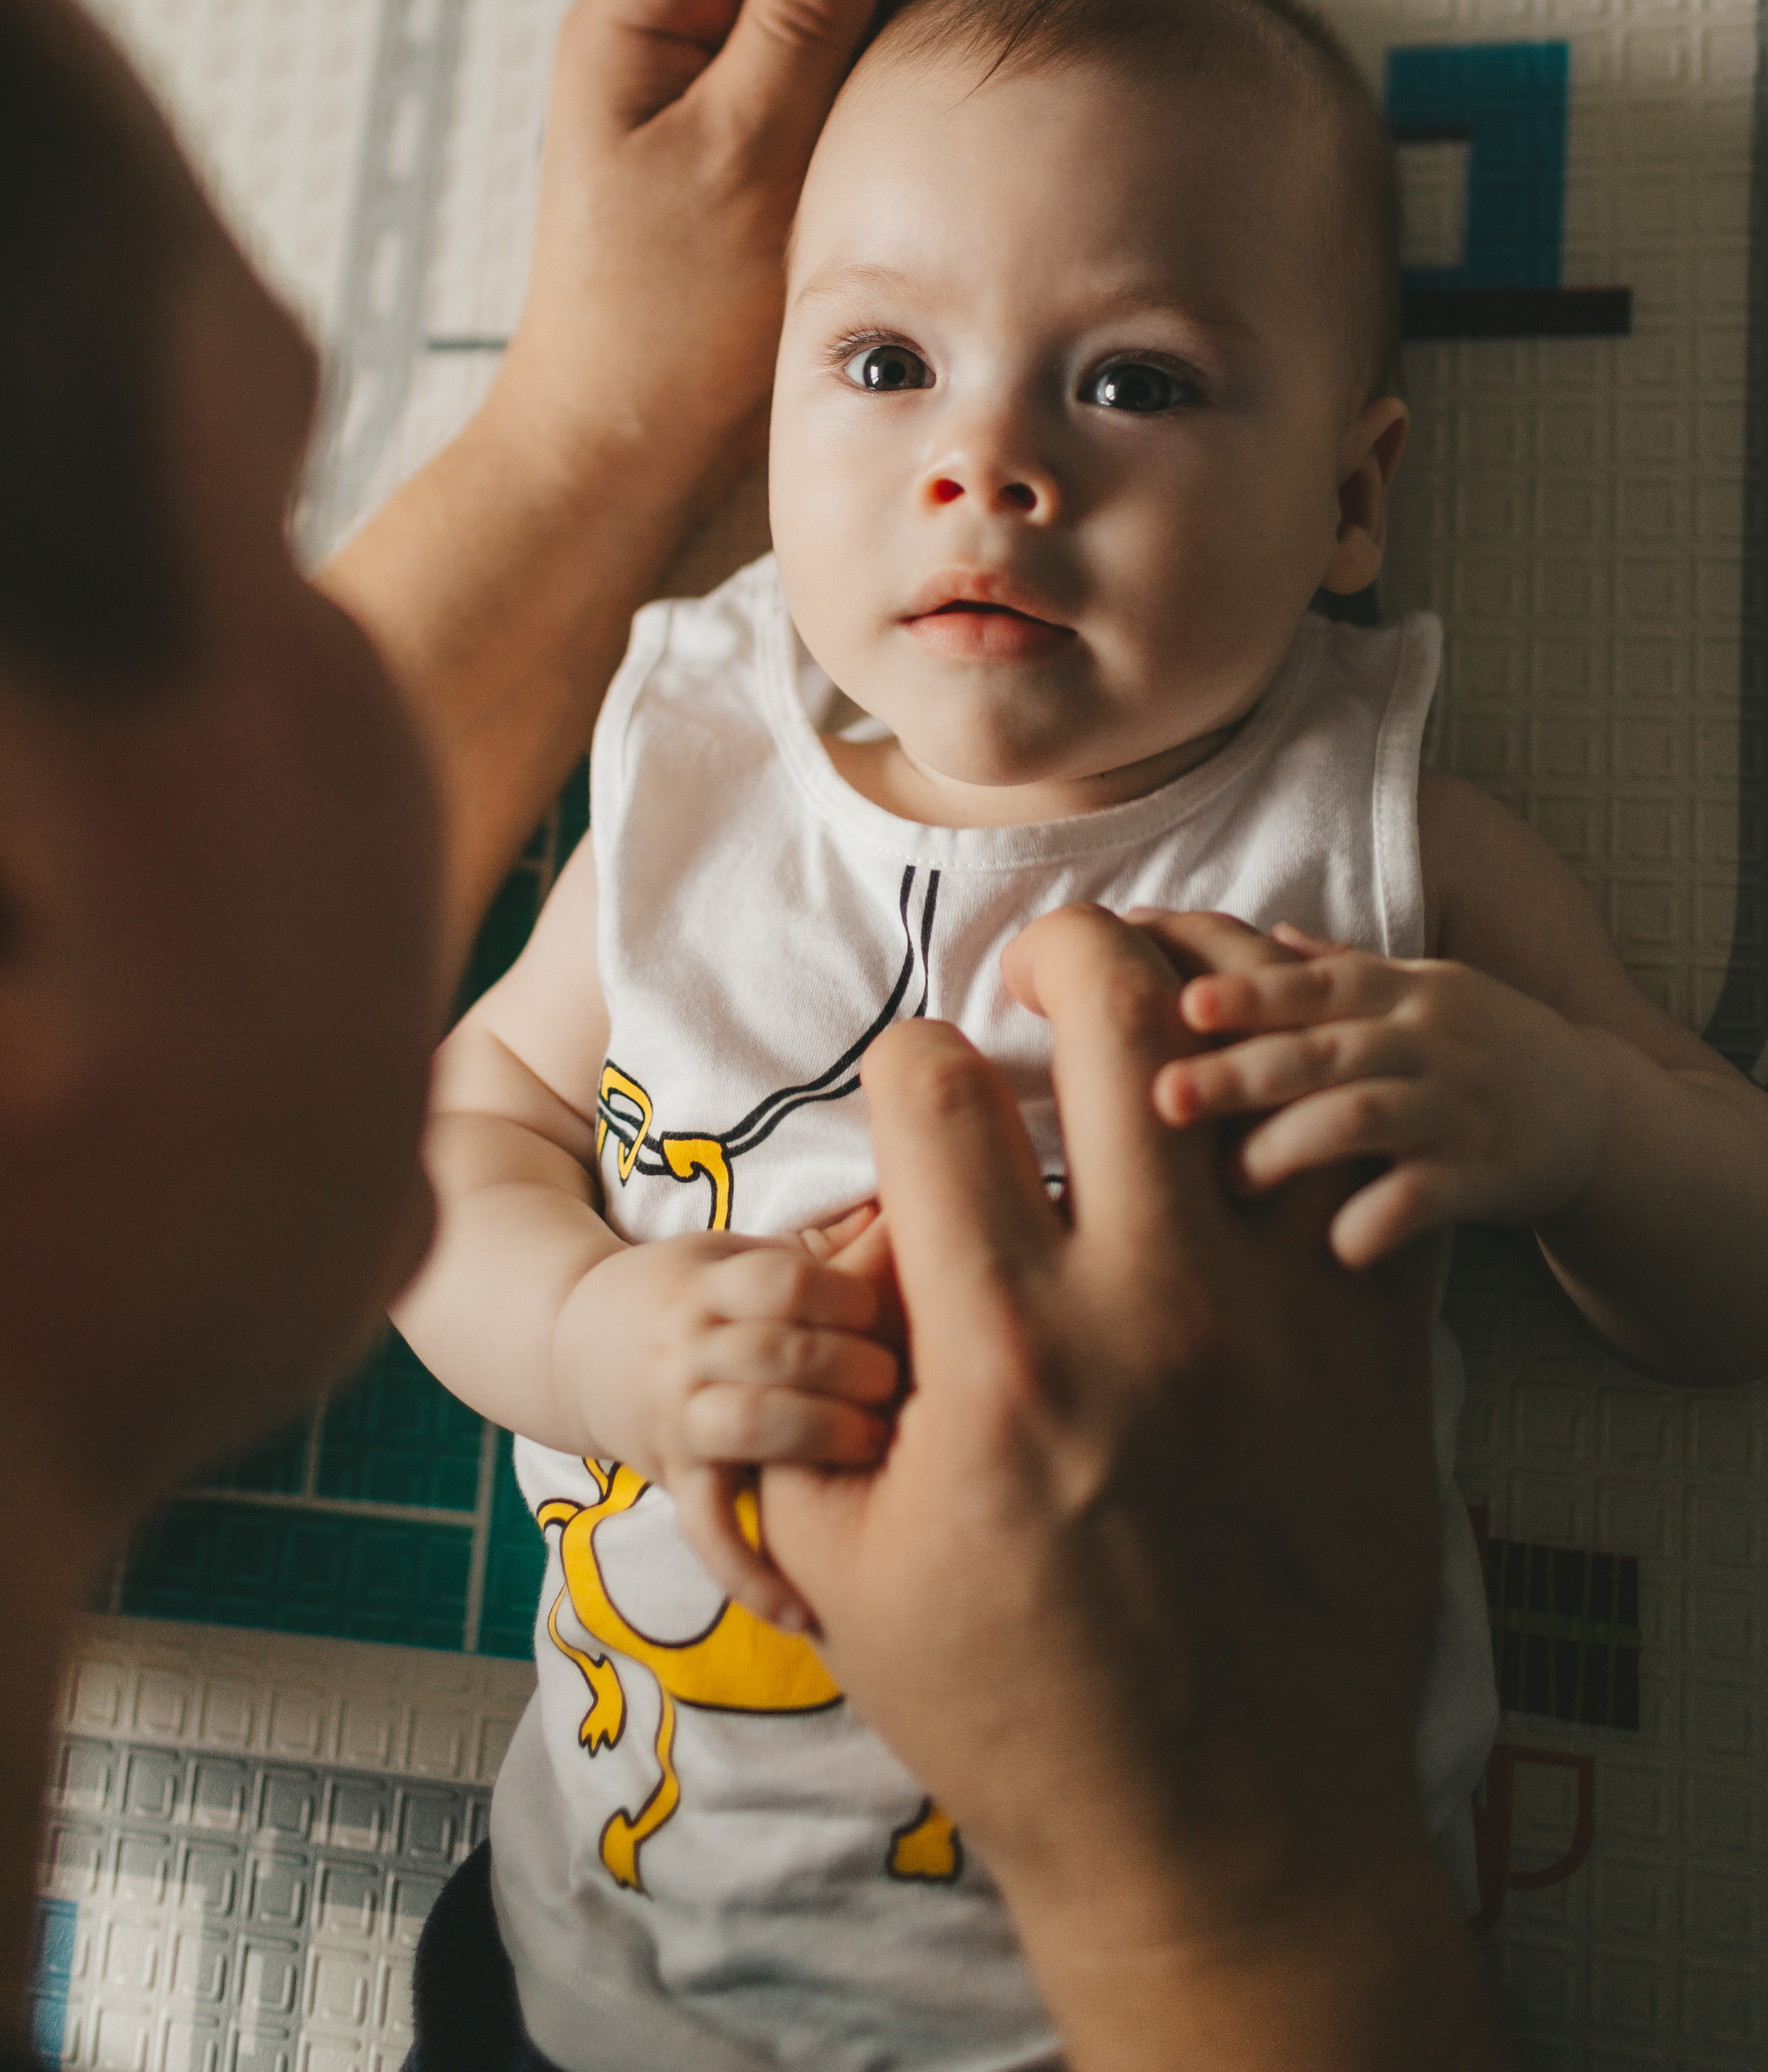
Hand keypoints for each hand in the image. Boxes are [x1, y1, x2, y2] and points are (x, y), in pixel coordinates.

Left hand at [499, 0, 1011, 514]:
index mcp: (638, 19)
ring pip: (834, 4)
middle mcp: (679, 43)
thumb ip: (793, 23)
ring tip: (1002, 30)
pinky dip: (904, 68)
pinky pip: (842, 78)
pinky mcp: (769, 158)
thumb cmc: (657, 324)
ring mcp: (728, 100)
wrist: (634, 455)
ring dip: (914, 2)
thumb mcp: (736, 155)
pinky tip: (967, 86)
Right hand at [559, 1225, 900, 1625]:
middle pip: (781, 1352)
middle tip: (906, 1384)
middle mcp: (688, 1346)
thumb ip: (816, 1247)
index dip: (848, 1297)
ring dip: (822, 1438)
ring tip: (873, 1445)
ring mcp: (675, 1415)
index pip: (786, 1282)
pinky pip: (709, 1534)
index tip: (890, 1312)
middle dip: (856, 1369)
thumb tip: (910, 1214)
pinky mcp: (672, 1479)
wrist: (571, 1345)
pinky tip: (807, 1611)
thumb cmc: (686, 1292)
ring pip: (751, 1427)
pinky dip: (753, 1576)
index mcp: (710, 1282)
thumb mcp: (732, 1251)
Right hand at [761, 906, 1466, 2065]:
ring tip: (1160, 1022)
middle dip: (1063, 954)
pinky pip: (1364, 1173)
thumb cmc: (1016, 1712)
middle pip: (1118, 1016)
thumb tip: (844, 1262)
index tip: (918, 1093)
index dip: (908, 1060)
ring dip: (1202, 1010)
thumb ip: (818, 1386)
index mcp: (1000, 1352)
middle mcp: (1149, 1307)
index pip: (935, 1090)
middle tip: (1041, 977)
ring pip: (1260, 1070)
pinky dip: (1309, 1122)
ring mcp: (1283, 1322)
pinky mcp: (1377, 1358)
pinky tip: (1259, 1139)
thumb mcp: (846, 1562)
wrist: (1223, 1835)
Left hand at [1155, 918, 1611, 1266]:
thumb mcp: (1422, 989)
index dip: (1254, 991)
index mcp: (1403, 993)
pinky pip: (1428, 1198)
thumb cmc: (1480, 1043)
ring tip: (1233, 1179)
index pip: (1318, 986)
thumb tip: (1256, 931)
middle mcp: (1427, 1042)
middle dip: (1244, 1074)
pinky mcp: (1486, 1174)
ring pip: (1366, 1119)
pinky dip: (1381, 1220)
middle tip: (1166, 1098)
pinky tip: (1336, 1249)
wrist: (1596, 1107)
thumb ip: (1342, 970)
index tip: (1186, 1002)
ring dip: (1294, 1147)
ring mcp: (1457, 1108)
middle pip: (1326, 1051)